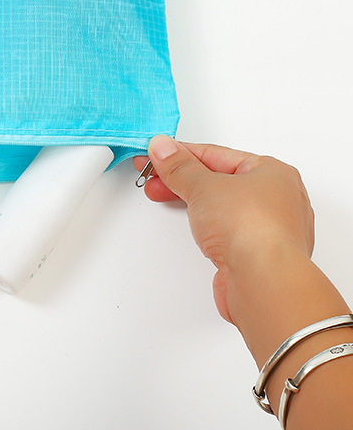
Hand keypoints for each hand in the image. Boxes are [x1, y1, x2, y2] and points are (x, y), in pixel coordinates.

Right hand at [134, 136, 314, 323]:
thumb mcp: (203, 186)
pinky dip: (207, 224)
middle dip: (181, 178)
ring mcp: (270, 228)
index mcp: (272, 172)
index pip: (217, 154)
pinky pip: (227, 229)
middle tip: (153, 177)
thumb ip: (179, 166)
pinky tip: (195, 225)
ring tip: (164, 197)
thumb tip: (163, 148)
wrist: (265, 282)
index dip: (181, 153)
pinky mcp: (259, 254)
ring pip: (223, 206)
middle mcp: (278, 198)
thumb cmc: (250, 228)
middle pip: (219, 180)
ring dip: (192, 200)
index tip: (157, 154)